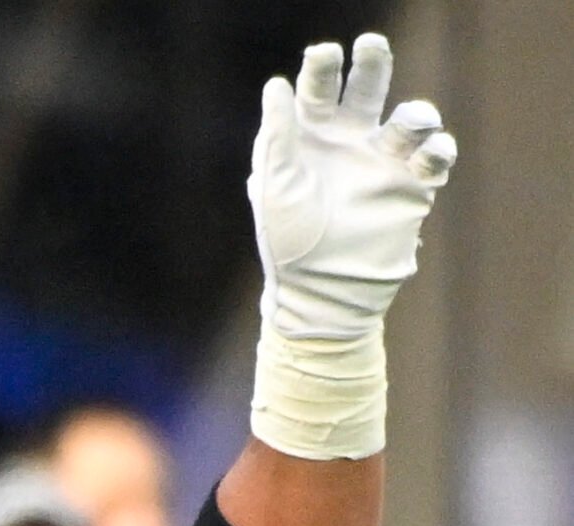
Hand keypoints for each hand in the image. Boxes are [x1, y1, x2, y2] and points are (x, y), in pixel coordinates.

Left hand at [244, 35, 453, 462]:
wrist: (321, 294)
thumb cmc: (289, 245)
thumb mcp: (275, 188)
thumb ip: (276, 138)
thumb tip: (275, 85)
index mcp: (313, 141)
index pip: (321, 90)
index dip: (323, 68)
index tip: (324, 52)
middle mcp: (350, 144)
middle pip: (369, 87)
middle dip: (373, 63)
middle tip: (370, 44)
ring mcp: (384, 163)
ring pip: (411, 116)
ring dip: (416, 112)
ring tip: (408, 127)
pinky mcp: (412, 186)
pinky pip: (437, 154)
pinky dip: (438, 148)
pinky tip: (425, 157)